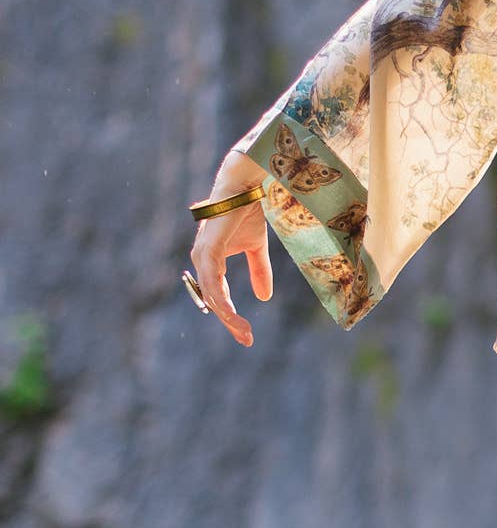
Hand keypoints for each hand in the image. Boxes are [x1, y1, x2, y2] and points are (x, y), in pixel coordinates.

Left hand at [189, 152, 273, 346]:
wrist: (244, 188)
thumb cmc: (247, 213)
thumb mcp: (256, 249)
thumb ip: (259, 272)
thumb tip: (264, 298)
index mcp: (210, 261)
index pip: (217, 295)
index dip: (230, 315)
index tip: (246, 333)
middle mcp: (201, 261)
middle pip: (213, 300)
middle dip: (230, 322)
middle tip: (246, 339)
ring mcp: (202, 256)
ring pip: (212, 296)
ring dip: (228, 316)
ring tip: (244, 331)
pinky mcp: (208, 251)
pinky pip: (213, 283)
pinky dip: (222, 300)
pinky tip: (232, 313)